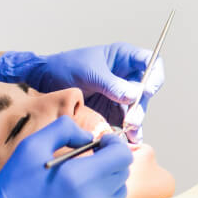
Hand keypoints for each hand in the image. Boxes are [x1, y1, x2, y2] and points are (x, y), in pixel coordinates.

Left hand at [0, 43, 164, 132]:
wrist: (43, 82)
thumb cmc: (65, 67)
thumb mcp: (88, 72)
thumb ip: (112, 84)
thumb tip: (134, 94)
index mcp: (123, 58)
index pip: (150, 62)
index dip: (154, 75)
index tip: (147, 90)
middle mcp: (125, 76)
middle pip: (146, 90)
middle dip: (141, 106)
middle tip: (131, 119)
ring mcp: (119, 94)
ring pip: (138, 109)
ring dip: (136, 122)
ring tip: (128, 133)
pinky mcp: (112, 111)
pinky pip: (126, 121)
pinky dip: (127, 131)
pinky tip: (126, 139)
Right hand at [0, 117, 132, 197]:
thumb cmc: (15, 187)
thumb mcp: (31, 146)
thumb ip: (64, 130)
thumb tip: (89, 136)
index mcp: (79, 177)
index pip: (122, 156)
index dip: (114, 144)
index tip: (100, 143)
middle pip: (123, 173)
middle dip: (110, 161)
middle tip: (90, 158)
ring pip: (118, 193)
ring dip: (107, 181)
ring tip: (83, 180)